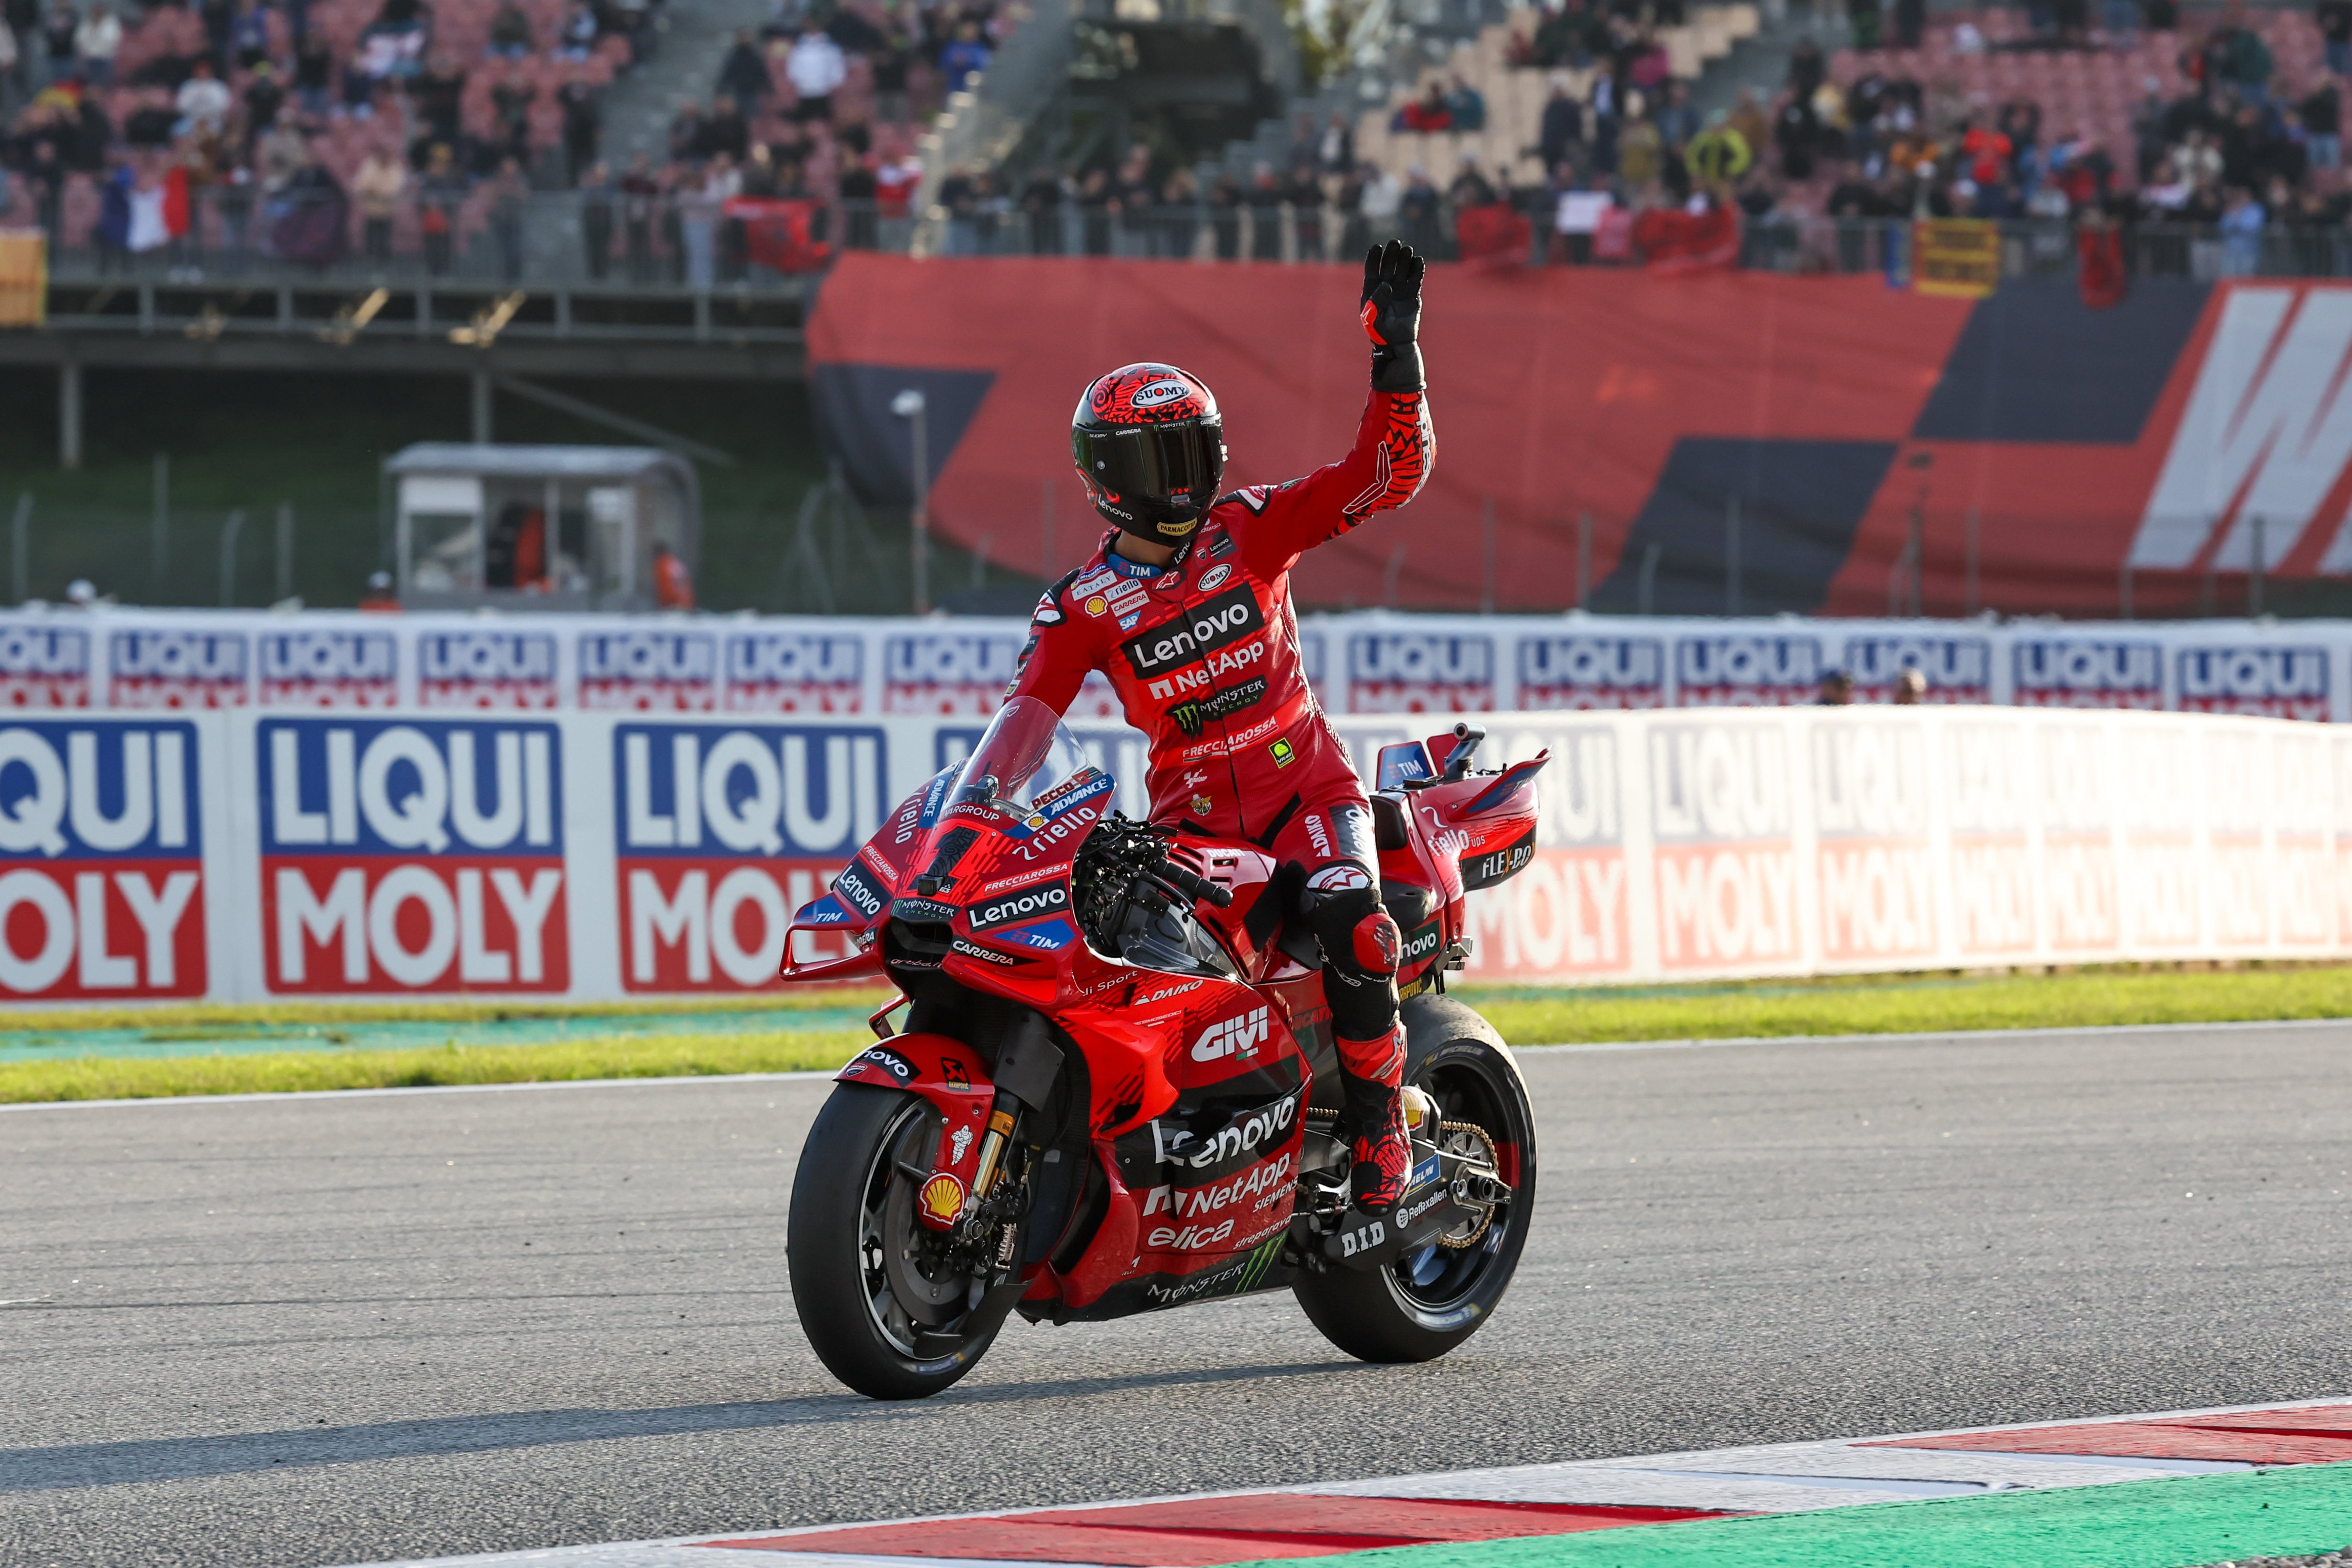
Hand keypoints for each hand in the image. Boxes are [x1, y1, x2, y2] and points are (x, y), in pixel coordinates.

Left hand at [1359, 239, 1424, 391]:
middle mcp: (1386, 286)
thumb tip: (1387, 284)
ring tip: (1407, 250)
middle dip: (1391, 254)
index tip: (1377, 247)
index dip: (1374, 257)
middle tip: (1395, 243)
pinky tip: (1418, 260)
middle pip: (1388, 265)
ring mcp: (1400, 288)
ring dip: (1404, 259)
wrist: (1397, 343)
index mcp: (1371, 289)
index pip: (1372, 268)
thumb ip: (1377, 301)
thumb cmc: (1380, 332)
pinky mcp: (1413, 293)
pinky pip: (1415, 278)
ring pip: (1402, 268)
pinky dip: (1417, 269)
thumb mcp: (1373, 318)